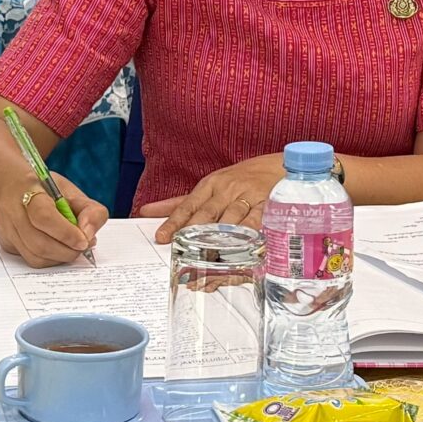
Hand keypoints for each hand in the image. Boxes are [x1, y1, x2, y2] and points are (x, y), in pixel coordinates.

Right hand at [0, 171, 108, 266]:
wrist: (13, 189)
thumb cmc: (47, 191)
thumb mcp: (73, 192)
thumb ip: (90, 210)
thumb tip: (89, 236)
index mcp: (29, 190)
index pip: (44, 216)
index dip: (66, 233)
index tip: (84, 240)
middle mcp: (13, 211)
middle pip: (39, 243)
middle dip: (67, 251)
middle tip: (83, 246)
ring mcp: (7, 230)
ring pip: (35, 257)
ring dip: (60, 257)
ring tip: (72, 247)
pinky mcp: (7, 244)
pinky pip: (31, 260)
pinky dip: (50, 259)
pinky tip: (58, 249)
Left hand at [139, 155, 286, 243]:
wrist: (276, 167)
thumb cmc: (238, 180)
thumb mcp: (208, 186)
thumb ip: (179, 203)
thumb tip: (146, 212)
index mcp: (210, 185)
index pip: (188, 205)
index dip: (174, 222)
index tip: (162, 237)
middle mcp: (227, 190)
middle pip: (207, 213)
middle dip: (193, 231)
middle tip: (182, 248)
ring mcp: (247, 196)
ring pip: (230, 219)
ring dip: (218, 236)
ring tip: (206, 253)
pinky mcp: (266, 204)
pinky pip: (256, 220)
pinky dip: (247, 233)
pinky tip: (240, 244)